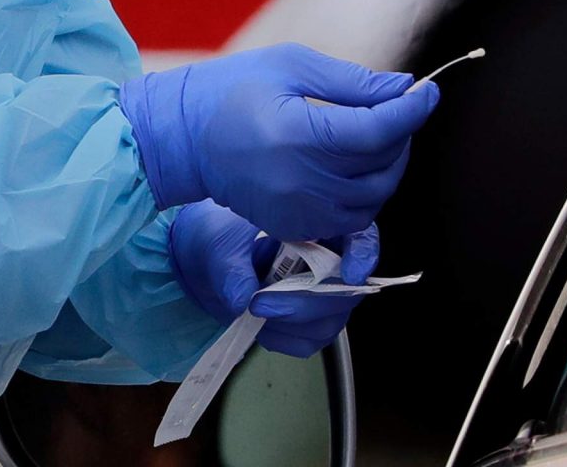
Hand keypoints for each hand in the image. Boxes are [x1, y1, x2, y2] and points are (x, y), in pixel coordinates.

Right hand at [122, 43, 438, 240]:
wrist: (182, 140)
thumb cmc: (231, 91)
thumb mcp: (291, 67)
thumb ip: (353, 82)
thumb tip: (403, 89)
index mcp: (298, 136)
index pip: (377, 132)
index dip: (411, 110)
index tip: (427, 91)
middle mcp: (302, 182)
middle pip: (383, 167)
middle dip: (401, 135)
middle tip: (394, 107)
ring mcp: (299, 211)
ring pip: (375, 197)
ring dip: (386, 166)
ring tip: (373, 134)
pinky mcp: (296, 227)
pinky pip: (353, 217)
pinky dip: (365, 191)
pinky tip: (352, 162)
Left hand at [168, 199, 378, 357]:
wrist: (202, 261)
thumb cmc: (219, 236)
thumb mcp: (218, 243)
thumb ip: (231, 268)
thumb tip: (244, 297)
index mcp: (317, 225)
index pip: (360, 235)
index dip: (364, 254)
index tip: (352, 273)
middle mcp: (328, 260)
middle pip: (348, 288)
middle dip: (308, 302)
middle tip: (261, 303)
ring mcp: (321, 293)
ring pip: (333, 319)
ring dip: (294, 325)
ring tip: (254, 314)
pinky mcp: (308, 321)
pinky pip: (314, 340)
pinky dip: (286, 340)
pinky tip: (261, 328)